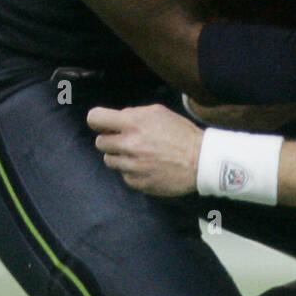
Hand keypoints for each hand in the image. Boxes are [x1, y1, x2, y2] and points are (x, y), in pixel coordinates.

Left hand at [88, 103, 202, 196]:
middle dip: (111, 140)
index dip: (97, 121)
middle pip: (100, 142)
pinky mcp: (136, 183)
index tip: (103, 124)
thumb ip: (133, 114)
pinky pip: (123, 175)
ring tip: (139, 154)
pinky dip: (132, 171)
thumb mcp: (158, 112)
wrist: (200, 160)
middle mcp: (128, 145)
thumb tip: (114, 121)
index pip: (95, 118)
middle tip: (127, 141)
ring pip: (109, 160)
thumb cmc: (180, 133)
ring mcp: (131, 166)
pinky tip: (148, 167)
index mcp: (133, 123)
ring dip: (120, 156)